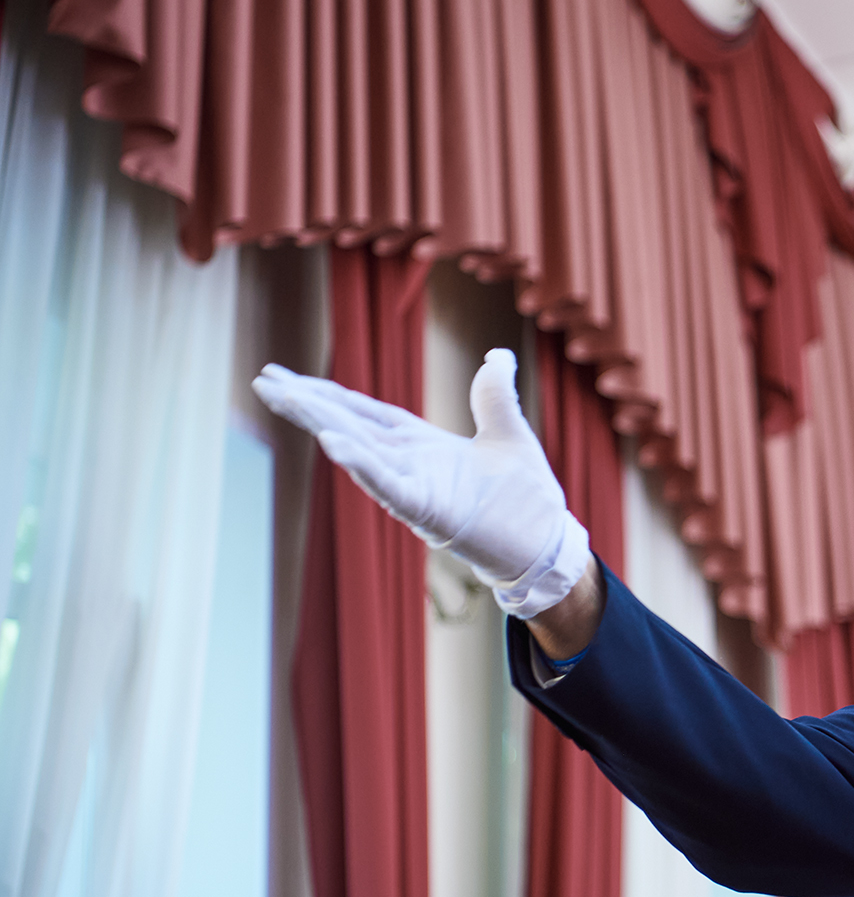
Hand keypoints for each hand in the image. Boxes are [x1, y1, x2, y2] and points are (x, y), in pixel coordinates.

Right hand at [253, 350, 589, 618]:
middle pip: (349, 426)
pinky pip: (389, 486)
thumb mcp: (509, 433)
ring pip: (360, 451)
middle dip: (307, 404)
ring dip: (323, 425)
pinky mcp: (429, 510)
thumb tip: (497, 355)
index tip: (286, 376)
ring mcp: (416, 487)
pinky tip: (334, 445)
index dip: (328, 394)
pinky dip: (363, 466)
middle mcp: (410, 464)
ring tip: (285, 399)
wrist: (547, 540)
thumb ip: (494, 396)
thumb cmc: (526, 496)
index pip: (364, 412)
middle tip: (263, 381)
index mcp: (421, 444)